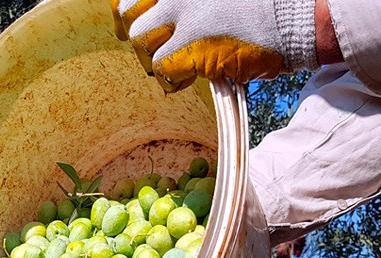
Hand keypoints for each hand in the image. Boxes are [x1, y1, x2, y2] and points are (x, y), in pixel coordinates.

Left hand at [110, 0, 318, 90]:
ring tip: (181, 62)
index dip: (131, 12)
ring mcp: (186, 14)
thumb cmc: (265, 5)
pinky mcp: (194, 43)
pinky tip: (193, 76)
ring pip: (141, 42)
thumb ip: (186, 2)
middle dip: (139, 36)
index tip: (136, 23)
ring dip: (155, 58)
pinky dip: (172, 78)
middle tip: (158, 48)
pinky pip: (161, 67)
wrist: (300, 17)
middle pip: (129, 14)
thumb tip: (156, 12)